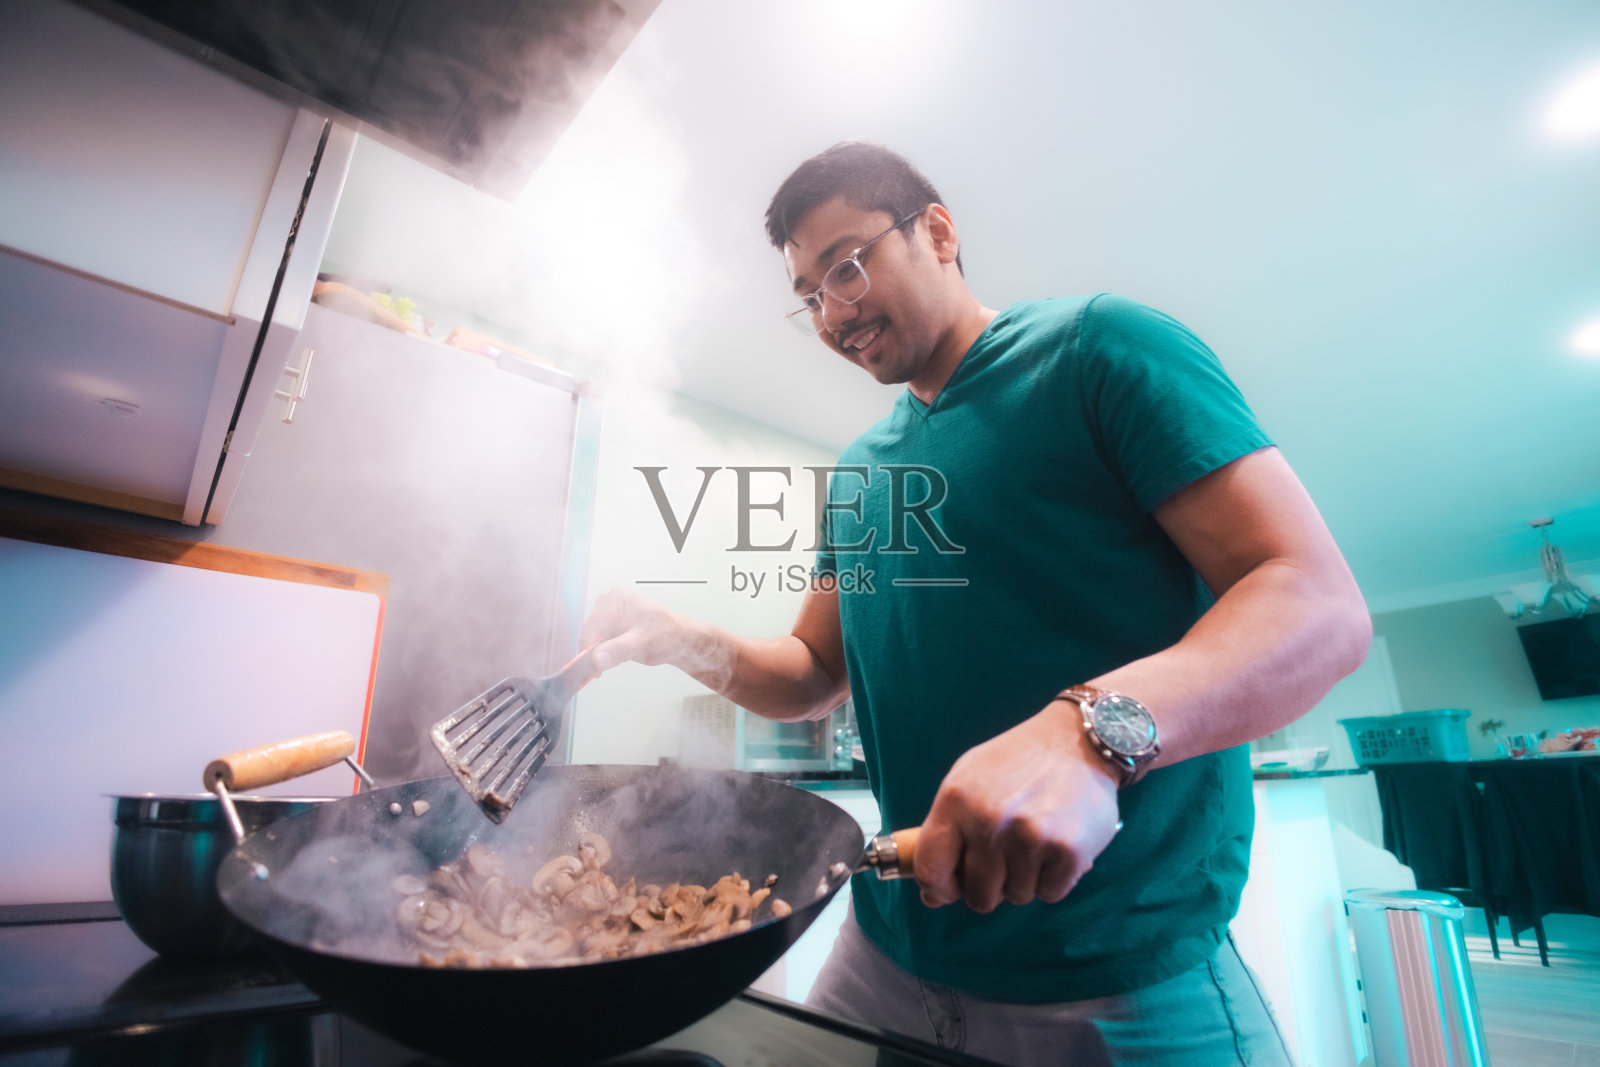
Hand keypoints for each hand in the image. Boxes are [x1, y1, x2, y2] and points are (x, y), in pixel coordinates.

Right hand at [578, 589, 730, 687]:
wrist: (680, 641)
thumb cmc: (667, 635)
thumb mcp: (642, 642)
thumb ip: (619, 649)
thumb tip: (597, 659)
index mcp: (616, 599)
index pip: (593, 625)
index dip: (589, 647)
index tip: (588, 667)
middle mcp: (610, 604)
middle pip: (591, 631)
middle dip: (592, 652)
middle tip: (595, 672)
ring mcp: (610, 616)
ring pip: (593, 639)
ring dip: (596, 655)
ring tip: (602, 669)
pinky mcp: (612, 629)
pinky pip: (599, 643)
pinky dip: (602, 655)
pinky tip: (610, 662)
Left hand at [915, 702, 1122, 911]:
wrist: (1078, 741)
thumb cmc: (1017, 763)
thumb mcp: (967, 781)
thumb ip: (945, 835)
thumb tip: (931, 897)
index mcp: (956, 801)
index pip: (930, 869)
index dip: (939, 889)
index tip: (952, 888)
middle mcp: (990, 821)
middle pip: (978, 896)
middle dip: (990, 886)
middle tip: (1005, 857)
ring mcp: (1030, 838)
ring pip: (1017, 896)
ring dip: (1025, 879)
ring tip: (1035, 840)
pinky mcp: (1068, 852)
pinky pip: (1050, 894)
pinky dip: (1054, 878)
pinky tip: (1056, 845)